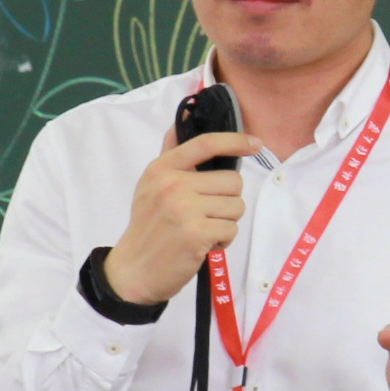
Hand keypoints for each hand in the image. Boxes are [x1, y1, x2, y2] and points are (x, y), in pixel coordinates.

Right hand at [105, 123, 263, 305]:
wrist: (134, 270)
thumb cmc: (148, 228)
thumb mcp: (151, 186)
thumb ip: (171, 155)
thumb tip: (182, 120)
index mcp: (162, 169)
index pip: (206, 144)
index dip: (235, 140)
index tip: (255, 143)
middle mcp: (172, 184)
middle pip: (232, 181)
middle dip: (227, 201)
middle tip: (206, 216)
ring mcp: (184, 208)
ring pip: (236, 206)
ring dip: (225, 223)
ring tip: (203, 231)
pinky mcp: (196, 233)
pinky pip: (231, 229)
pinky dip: (222, 241)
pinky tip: (203, 245)